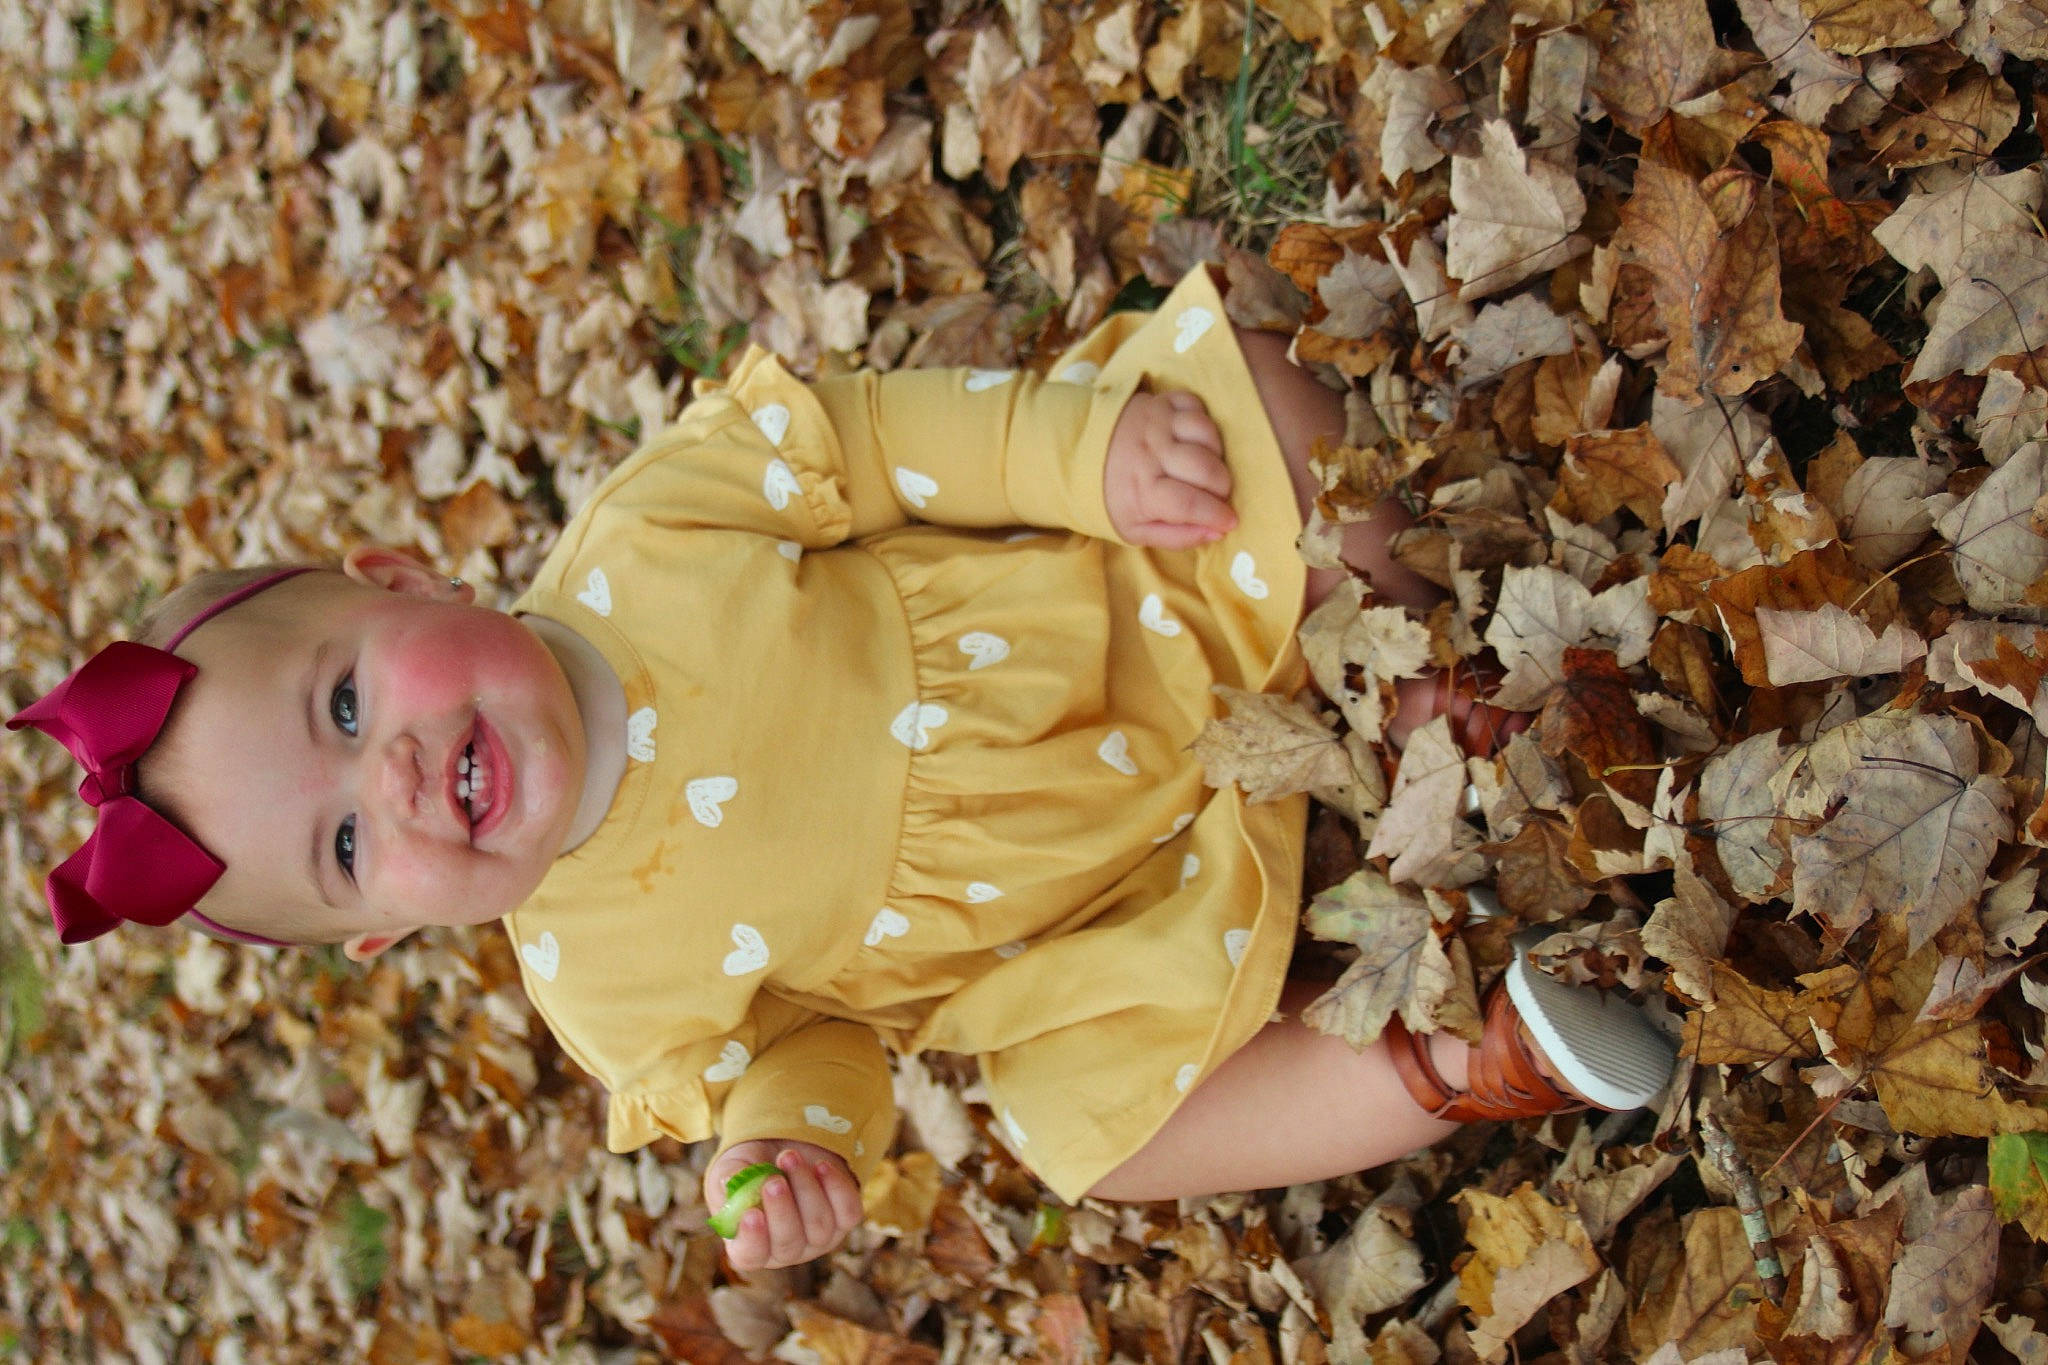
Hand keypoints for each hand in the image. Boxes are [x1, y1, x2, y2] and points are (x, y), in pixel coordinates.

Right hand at [705, 1139, 862, 1270]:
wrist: (785, 1147)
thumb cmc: (751, 1165)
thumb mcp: (731, 1167)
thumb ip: (729, 1178)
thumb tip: (730, 1183)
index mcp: (750, 1245)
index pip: (751, 1255)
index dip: (753, 1239)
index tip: (751, 1214)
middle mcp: (785, 1250)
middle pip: (789, 1245)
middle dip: (782, 1210)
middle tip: (773, 1180)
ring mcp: (818, 1239)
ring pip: (819, 1226)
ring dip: (805, 1188)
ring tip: (789, 1157)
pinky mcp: (844, 1220)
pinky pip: (848, 1213)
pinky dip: (836, 1188)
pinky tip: (821, 1166)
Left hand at [1103, 390, 1238, 547]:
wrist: (1079, 453)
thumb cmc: (1114, 497)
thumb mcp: (1136, 530)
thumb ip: (1178, 537)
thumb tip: (1218, 532)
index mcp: (1142, 491)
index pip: (1190, 504)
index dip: (1218, 514)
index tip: (1229, 520)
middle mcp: (1151, 454)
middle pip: (1206, 468)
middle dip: (1222, 487)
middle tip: (1218, 495)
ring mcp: (1157, 423)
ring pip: (1206, 433)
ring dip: (1217, 453)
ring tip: (1207, 467)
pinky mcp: (1160, 401)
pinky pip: (1197, 406)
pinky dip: (1205, 423)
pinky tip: (1197, 440)